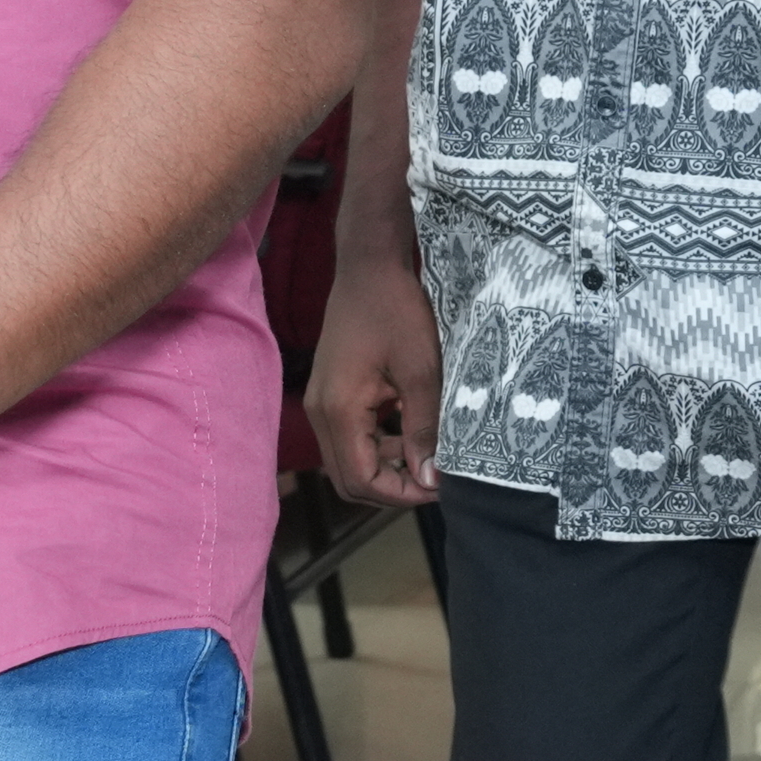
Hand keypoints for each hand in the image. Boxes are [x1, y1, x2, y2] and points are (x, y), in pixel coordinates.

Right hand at [306, 235, 445, 505]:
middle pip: (349, 479)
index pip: (361, 480)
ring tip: (428, 456)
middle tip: (435, 480)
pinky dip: (379, 445)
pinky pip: (351, 437)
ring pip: (349, 460)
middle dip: (392, 488)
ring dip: (386, 468)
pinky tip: (410, 430)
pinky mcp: (330, 394)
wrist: (369, 266)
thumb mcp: (421, 371)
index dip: (401, 494)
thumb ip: (423, 427)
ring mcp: (321, 403)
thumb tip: (430, 476)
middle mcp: (321, 414)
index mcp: (340, 411)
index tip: (439, 487)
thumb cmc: (396, 310)